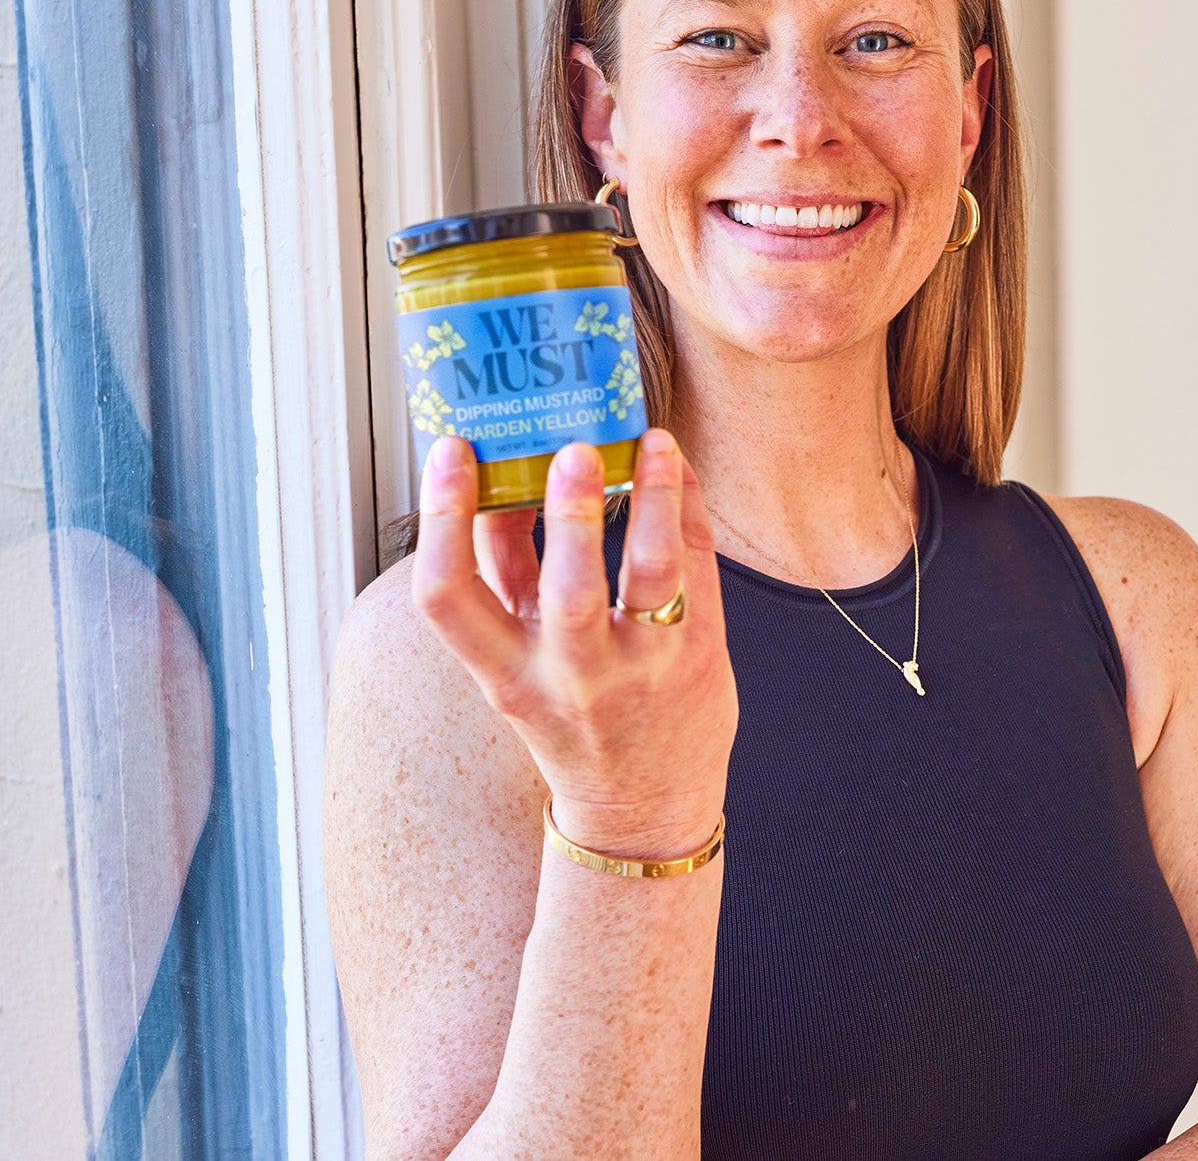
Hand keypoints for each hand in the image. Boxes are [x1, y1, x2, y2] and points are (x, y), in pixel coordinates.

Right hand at [410, 430, 736, 858]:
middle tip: (572, 449)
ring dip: (653, 501)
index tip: (451, 452)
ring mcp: (645, 668)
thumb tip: (494, 479)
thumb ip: (503, 576)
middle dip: (570, 516)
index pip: (446, 599)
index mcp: (504, 676)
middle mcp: (573, 678)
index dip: (441, 520)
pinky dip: (687, 508)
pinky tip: (674, 467)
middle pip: (567, 593)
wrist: (643, 810)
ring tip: (651, 444)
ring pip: (652, 575)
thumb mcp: (515, 660)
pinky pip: (698, 567)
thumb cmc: (570, 717)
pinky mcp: (699, 654)